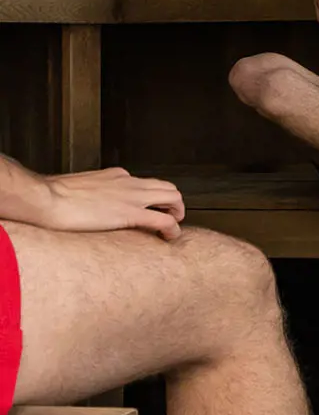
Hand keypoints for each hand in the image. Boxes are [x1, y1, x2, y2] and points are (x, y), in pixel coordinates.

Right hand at [44, 168, 185, 239]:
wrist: (44, 198)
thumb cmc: (51, 197)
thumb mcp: (76, 190)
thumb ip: (89, 197)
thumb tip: (84, 208)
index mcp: (115, 176)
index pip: (145, 183)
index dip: (152, 198)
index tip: (149, 210)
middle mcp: (128, 182)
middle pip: (166, 186)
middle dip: (173, 203)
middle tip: (170, 219)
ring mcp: (131, 196)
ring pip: (173, 197)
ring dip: (178, 213)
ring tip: (173, 228)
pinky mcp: (130, 213)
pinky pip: (164, 220)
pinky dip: (172, 229)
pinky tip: (169, 238)